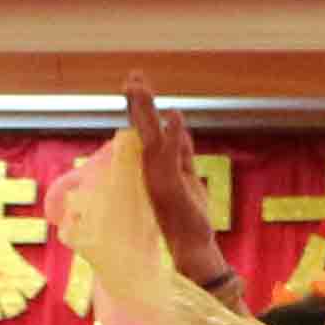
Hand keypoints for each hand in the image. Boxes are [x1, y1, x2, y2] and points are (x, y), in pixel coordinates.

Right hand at [122, 78, 229, 283]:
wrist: (193, 249)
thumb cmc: (190, 216)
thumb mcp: (188, 175)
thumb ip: (182, 149)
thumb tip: (176, 119)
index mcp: (155, 166)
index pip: (145, 129)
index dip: (140, 105)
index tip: (135, 79)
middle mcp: (151, 171)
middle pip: (143, 130)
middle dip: (137, 102)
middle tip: (131, 75)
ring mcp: (158, 180)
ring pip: (151, 138)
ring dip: (146, 112)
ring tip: (140, 86)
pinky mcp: (170, 189)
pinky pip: (172, 157)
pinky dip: (174, 135)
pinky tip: (175, 114)